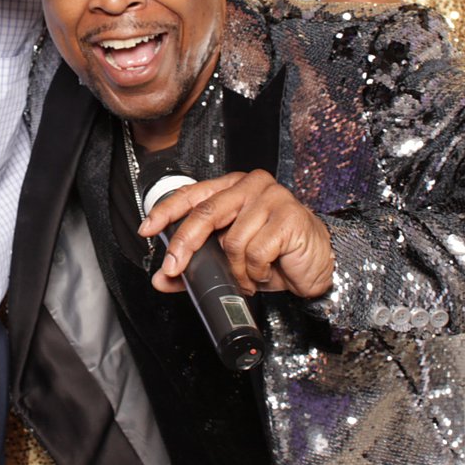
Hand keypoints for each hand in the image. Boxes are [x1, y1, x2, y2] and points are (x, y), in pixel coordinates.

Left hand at [137, 170, 333, 297]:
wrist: (317, 265)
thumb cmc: (275, 255)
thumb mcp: (230, 261)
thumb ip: (195, 266)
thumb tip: (161, 279)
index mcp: (232, 188)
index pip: (192, 194)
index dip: (166, 211)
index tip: (146, 229)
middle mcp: (250, 185)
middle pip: (205, 213)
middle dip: (185, 245)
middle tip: (174, 268)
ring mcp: (271, 198)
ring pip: (232, 240)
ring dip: (236, 269)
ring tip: (248, 276)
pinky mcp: (288, 216)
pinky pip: (256, 252)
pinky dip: (256, 272)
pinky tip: (266, 271)